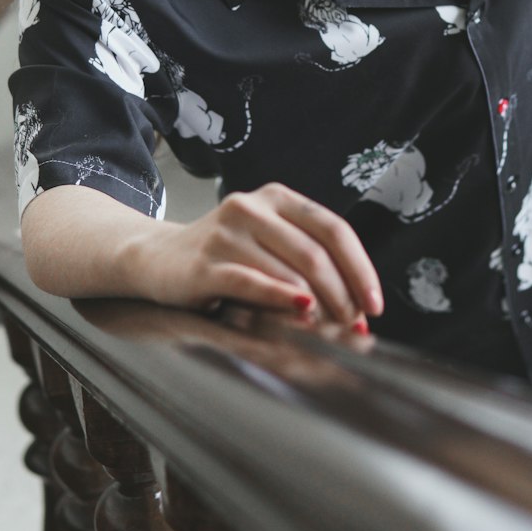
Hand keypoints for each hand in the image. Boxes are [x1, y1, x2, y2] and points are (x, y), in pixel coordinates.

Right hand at [138, 182, 384, 326]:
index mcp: (277, 198)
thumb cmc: (225, 257)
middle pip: (315, 253)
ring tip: (330, 333)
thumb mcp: (268, 243)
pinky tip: (301, 312)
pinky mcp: (205, 264)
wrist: (157, 259)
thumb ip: (308, 259)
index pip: (334, 230)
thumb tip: (358, 305)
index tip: (374, 305)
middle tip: (352, 328)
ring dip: (318, 308)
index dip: (360, 269)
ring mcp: (227, 233)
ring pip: (288, 271)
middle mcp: (253, 207)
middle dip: (343, 296)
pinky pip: (251, 282)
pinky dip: (281, 299)